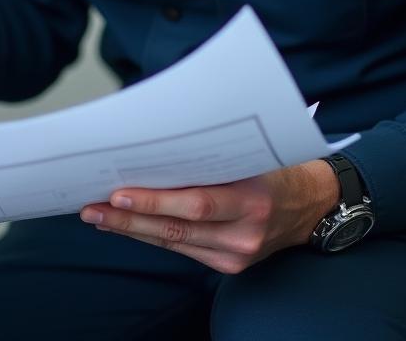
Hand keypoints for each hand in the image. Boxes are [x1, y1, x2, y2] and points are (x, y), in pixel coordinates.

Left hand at [79, 160, 338, 273]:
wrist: (313, 205)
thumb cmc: (274, 167)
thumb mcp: (248, 153)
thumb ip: (206, 153)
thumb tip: (150, 140)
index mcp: (253, 198)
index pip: (196, 203)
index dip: (154, 201)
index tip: (118, 193)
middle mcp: (245, 232)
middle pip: (177, 228)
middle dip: (129, 219)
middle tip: (92, 207)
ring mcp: (237, 254)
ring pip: (173, 241)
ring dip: (131, 229)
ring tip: (97, 216)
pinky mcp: (230, 265)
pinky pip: (182, 250)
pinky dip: (150, 237)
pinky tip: (124, 226)